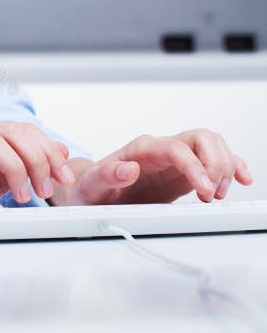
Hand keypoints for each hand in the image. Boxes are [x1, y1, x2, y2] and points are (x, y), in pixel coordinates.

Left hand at [75, 130, 252, 204]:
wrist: (91, 194)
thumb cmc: (91, 188)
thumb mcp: (92, 186)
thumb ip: (108, 176)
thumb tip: (128, 168)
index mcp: (140, 150)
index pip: (175, 147)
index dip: (195, 165)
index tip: (204, 189)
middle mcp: (160, 150)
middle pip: (201, 138)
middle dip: (215, 164)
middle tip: (212, 194)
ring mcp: (174, 159)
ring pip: (212, 145)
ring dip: (224, 167)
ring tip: (217, 194)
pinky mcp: (184, 171)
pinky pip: (215, 160)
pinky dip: (232, 167)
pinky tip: (241, 180)